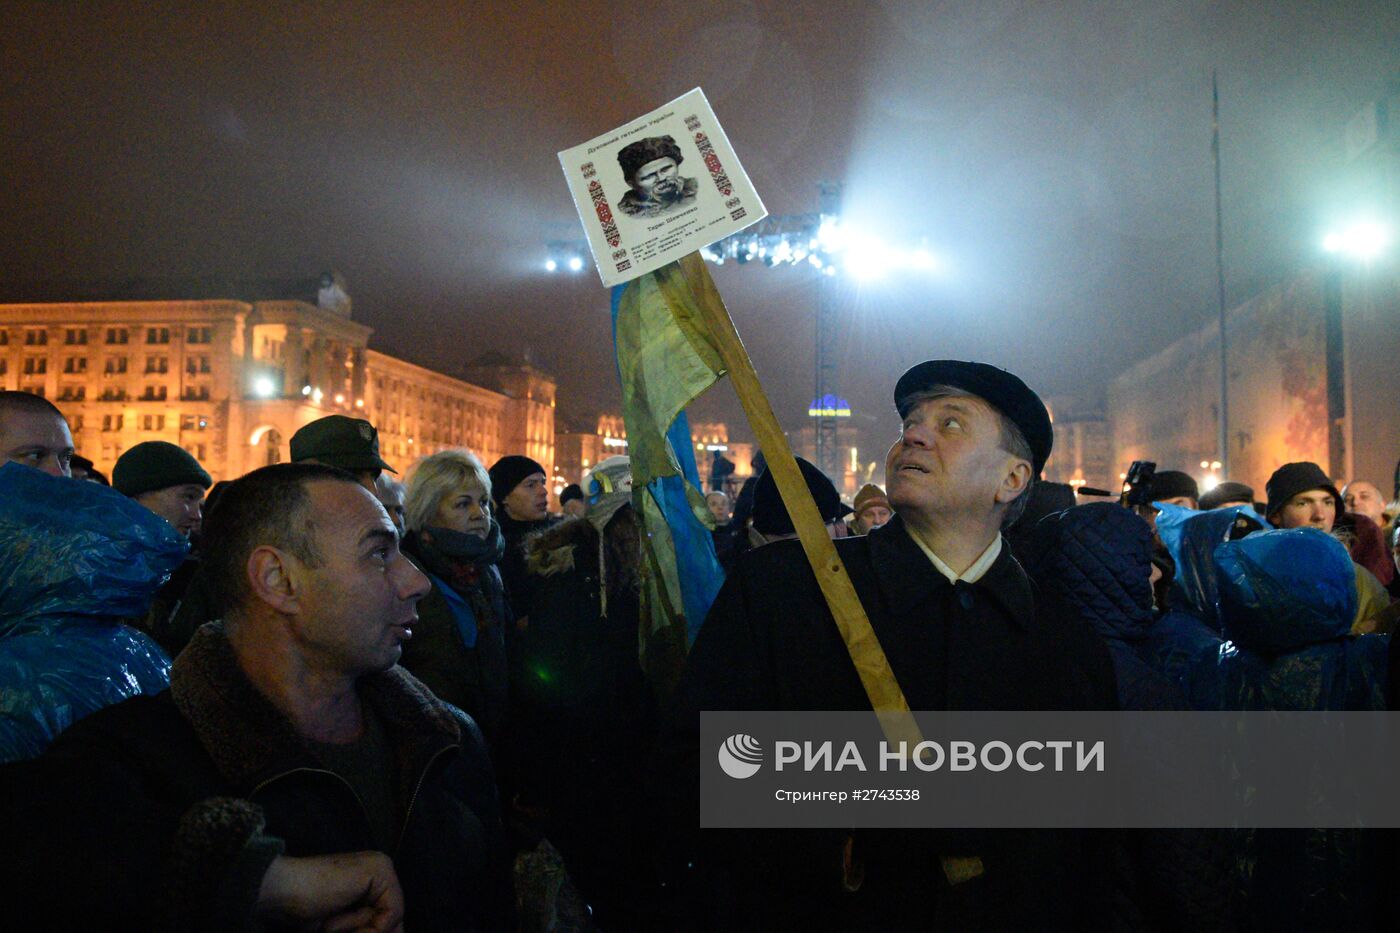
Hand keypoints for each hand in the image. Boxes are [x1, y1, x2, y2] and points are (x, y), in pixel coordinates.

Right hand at [256, 852, 403, 932]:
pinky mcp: (380, 869)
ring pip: (391, 922)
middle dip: (364, 932)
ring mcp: (382, 868)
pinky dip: (366, 926)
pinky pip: (391, 914)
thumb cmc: (305, 911)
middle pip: (393, 923)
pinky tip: (338, 912)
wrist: (283, 893)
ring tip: (331, 918)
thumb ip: (369, 929)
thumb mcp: (344, 927)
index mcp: (372, 884)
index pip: (390, 922)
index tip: (340, 928)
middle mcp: (381, 873)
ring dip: (359, 931)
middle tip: (332, 920)